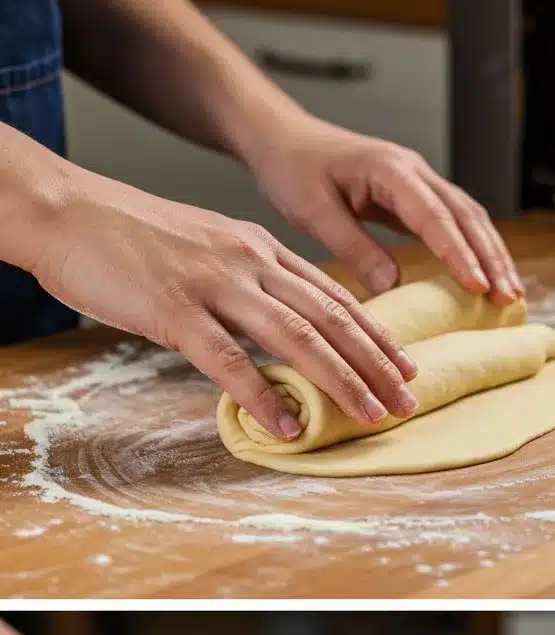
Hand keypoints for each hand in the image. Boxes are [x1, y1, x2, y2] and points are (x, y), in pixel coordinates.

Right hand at [29, 165, 418, 437]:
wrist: (65, 208)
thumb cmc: (128, 235)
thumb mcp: (204, 247)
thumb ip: (243, 280)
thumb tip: (272, 321)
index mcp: (258, 248)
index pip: (333, 295)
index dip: (375, 335)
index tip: (405, 366)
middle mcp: (248, 262)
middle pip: (330, 318)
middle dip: (376, 364)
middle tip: (409, 400)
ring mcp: (214, 285)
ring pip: (297, 337)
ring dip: (342, 381)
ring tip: (371, 415)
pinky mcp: (175, 311)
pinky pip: (230, 361)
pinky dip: (265, 396)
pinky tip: (290, 426)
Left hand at [244, 113, 524, 303]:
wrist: (282, 139)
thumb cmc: (292, 170)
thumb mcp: (313, 211)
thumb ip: (353, 246)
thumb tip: (392, 284)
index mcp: (390, 170)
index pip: (435, 216)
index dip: (459, 253)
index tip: (477, 287)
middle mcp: (413, 170)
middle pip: (466, 215)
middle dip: (491, 257)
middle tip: (510, 296)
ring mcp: (417, 181)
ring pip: (468, 217)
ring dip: (491, 254)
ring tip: (510, 293)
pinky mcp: (413, 195)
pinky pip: (453, 222)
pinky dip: (473, 248)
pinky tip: (484, 276)